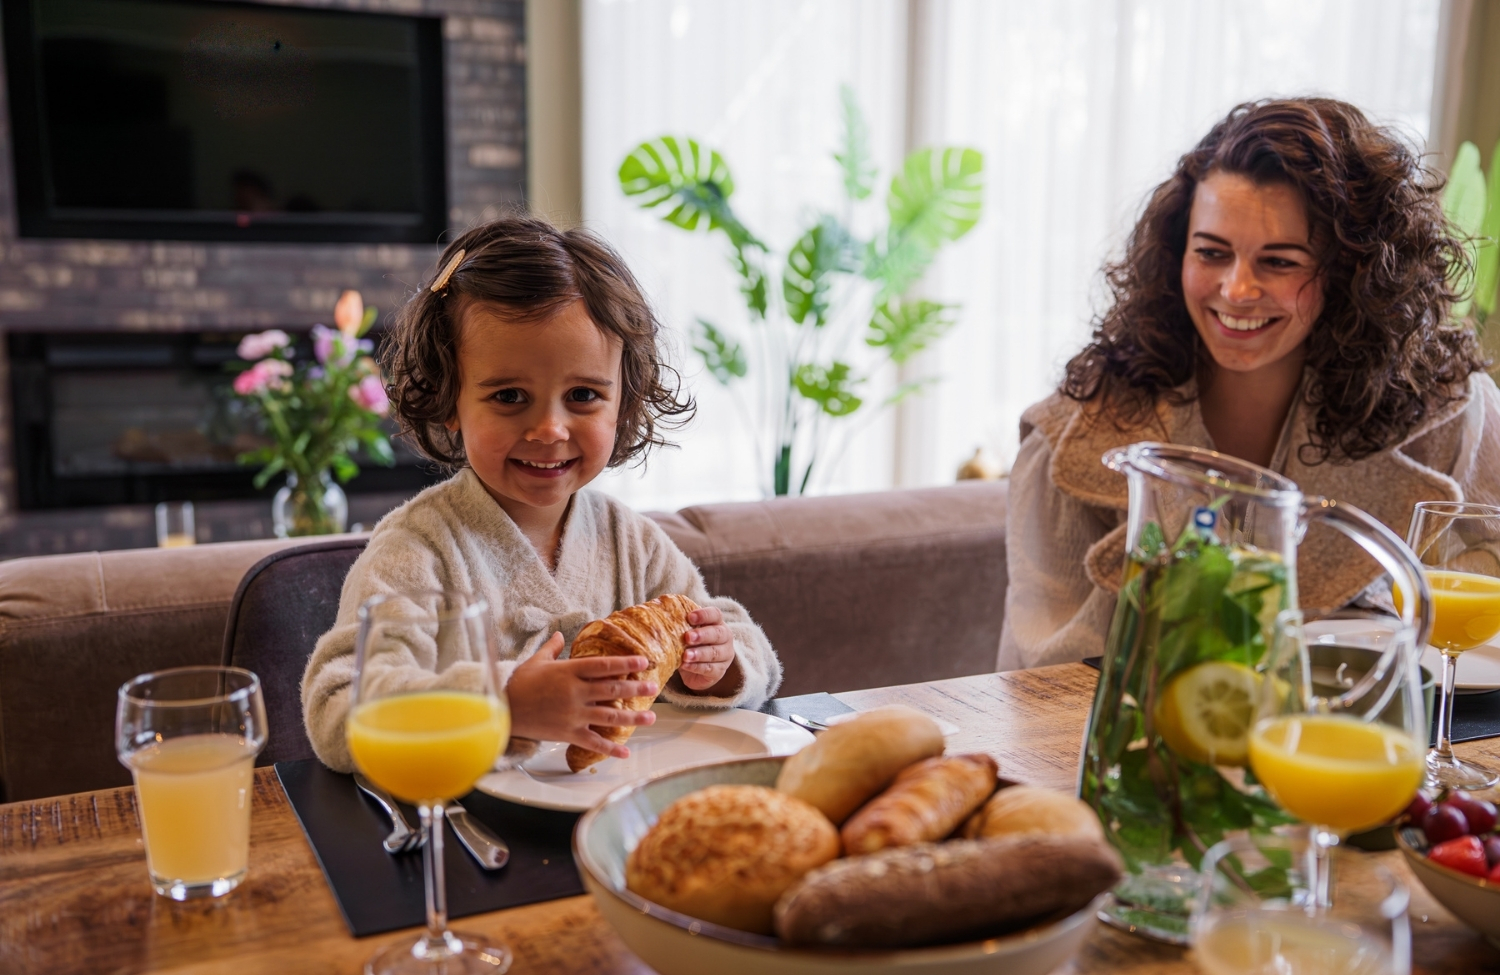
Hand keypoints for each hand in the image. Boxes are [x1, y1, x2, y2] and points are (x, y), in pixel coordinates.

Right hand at [506, 632, 658, 757]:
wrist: (503, 710)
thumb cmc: (519, 683)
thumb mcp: (536, 661)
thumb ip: (552, 648)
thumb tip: (559, 635)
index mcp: (569, 671)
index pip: (604, 665)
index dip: (626, 662)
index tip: (644, 661)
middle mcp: (575, 692)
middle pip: (612, 689)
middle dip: (636, 689)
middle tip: (654, 688)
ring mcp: (573, 714)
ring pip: (609, 716)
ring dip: (632, 718)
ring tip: (651, 718)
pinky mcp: (568, 733)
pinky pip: (593, 742)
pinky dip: (610, 749)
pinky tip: (625, 752)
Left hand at [680, 606, 737, 691]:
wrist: (693, 669)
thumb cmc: (689, 644)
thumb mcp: (684, 631)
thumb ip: (677, 621)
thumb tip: (656, 607)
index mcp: (717, 623)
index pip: (715, 615)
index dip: (704, 615)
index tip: (689, 617)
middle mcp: (725, 638)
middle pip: (718, 634)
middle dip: (702, 635)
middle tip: (687, 637)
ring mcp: (725, 655)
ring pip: (714, 653)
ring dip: (699, 653)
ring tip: (685, 655)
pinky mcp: (719, 671)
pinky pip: (709, 669)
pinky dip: (696, 667)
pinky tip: (685, 665)